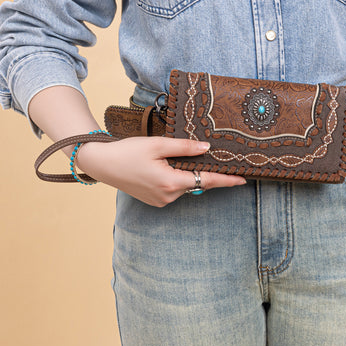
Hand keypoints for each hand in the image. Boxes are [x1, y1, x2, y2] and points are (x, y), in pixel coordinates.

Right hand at [75, 136, 245, 206]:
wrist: (103, 164)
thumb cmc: (128, 152)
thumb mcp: (157, 145)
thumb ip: (184, 148)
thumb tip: (206, 148)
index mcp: (171, 182)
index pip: (207, 181)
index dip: (226, 180)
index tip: (242, 180)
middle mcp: (168, 196)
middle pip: (197, 183)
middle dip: (207, 173)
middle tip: (219, 162)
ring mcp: (161, 201)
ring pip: (186, 186)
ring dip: (189, 175)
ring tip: (180, 159)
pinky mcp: (155, 201)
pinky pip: (175, 190)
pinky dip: (178, 180)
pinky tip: (170, 168)